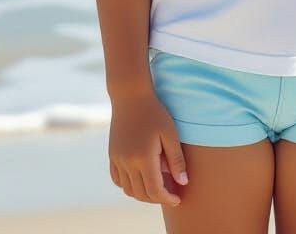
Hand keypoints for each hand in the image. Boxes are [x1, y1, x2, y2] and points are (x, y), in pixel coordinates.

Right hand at [108, 90, 187, 206]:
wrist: (131, 96)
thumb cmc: (155, 112)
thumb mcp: (170, 134)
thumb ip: (176, 160)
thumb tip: (183, 182)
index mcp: (143, 158)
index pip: (155, 191)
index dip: (167, 199)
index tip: (178, 199)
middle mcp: (127, 163)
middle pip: (141, 194)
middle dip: (157, 198)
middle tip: (171, 193)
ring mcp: (117, 160)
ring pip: (129, 190)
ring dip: (143, 193)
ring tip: (159, 185)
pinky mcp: (112, 156)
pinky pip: (118, 180)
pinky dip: (129, 185)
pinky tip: (141, 178)